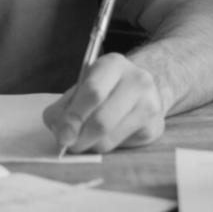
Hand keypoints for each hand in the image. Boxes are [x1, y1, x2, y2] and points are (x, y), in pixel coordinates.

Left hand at [42, 54, 173, 153]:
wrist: (142, 89)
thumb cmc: (106, 87)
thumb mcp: (83, 85)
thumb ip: (66, 106)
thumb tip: (57, 130)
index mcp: (114, 64)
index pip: (92, 93)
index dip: (73, 117)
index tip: (61, 134)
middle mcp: (137, 81)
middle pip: (102, 120)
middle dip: (80, 137)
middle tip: (68, 144)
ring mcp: (150, 104)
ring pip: (110, 138)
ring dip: (91, 145)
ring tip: (85, 139)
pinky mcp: (154, 127)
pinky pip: (121, 146)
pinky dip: (106, 147)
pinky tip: (105, 137)